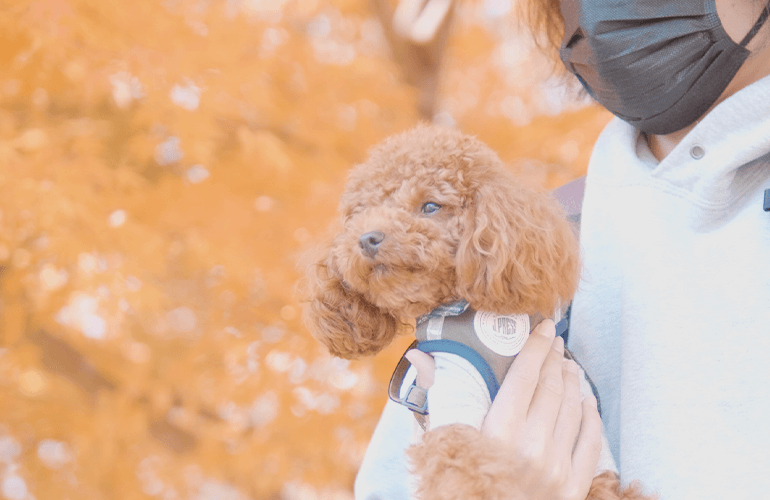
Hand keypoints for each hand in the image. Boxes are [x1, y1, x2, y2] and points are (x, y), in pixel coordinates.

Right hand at [406, 320, 601, 499]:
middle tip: (556, 342)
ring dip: (572, 382)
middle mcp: (531, 447)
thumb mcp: (441, 440)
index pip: (526, 376)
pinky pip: (589, 443)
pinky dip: (590, 418)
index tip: (544, 327)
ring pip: (572, 411)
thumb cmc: (456, 480)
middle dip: (555, 360)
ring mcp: (555, 469)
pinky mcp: (571, 488)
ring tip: (568, 365)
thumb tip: (419, 355)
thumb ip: (437, 394)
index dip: (537, 347)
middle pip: (551, 389)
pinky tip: (586, 401)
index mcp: (498, 431)